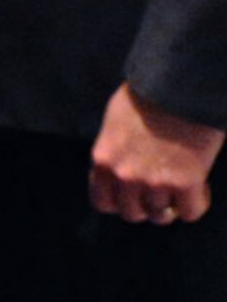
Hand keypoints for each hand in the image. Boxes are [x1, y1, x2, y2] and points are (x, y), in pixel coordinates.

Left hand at [92, 83, 222, 225]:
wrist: (180, 85)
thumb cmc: (149, 94)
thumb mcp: (115, 121)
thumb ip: (115, 148)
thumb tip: (121, 162)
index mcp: (103, 160)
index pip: (103, 202)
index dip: (120, 203)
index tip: (133, 197)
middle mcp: (124, 176)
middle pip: (133, 213)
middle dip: (147, 207)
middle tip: (160, 195)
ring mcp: (154, 181)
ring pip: (161, 215)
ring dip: (171, 206)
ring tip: (180, 192)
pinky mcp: (186, 181)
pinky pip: (190, 211)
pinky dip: (195, 205)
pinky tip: (199, 191)